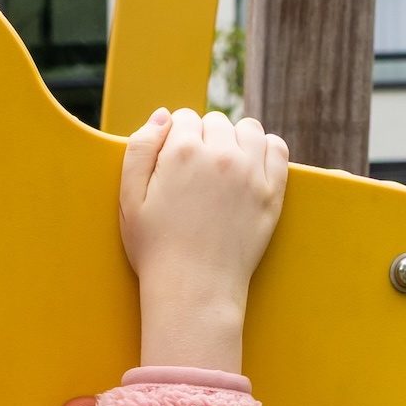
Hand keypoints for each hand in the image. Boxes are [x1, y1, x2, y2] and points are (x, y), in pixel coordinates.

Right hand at [117, 107, 287, 372]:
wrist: (194, 290)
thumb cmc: (156, 249)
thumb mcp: (129, 198)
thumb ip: (140, 148)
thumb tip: (164, 115)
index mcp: (181, 151)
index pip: (183, 117)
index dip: (175, 138)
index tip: (174, 163)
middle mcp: (220, 154)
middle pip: (215, 121)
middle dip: (204, 138)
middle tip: (195, 173)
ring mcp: (250, 172)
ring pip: (248, 128)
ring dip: (235, 139)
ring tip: (224, 166)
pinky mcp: (272, 192)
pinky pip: (277, 149)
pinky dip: (265, 149)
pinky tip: (251, 166)